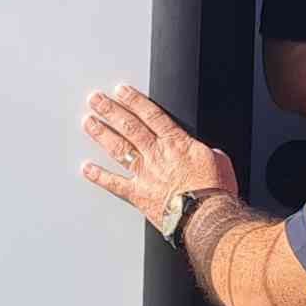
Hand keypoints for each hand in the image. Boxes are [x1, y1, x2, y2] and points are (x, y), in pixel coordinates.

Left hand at [81, 84, 237, 232]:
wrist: (206, 214)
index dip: (134, 101)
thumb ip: (204, 151)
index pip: (151, 115)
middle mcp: (157, 154)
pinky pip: (114, 183)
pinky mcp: (139, 195)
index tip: (121, 91)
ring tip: (89, 122)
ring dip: (101, 134)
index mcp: (177, 143)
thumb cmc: (214, 190)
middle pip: (130, 126)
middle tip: (96, 100)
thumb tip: (204, 152)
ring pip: (119, 148)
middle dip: (111, 110)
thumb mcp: (218, 160)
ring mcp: (145, 174)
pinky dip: (98, 176)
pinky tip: (87, 168)